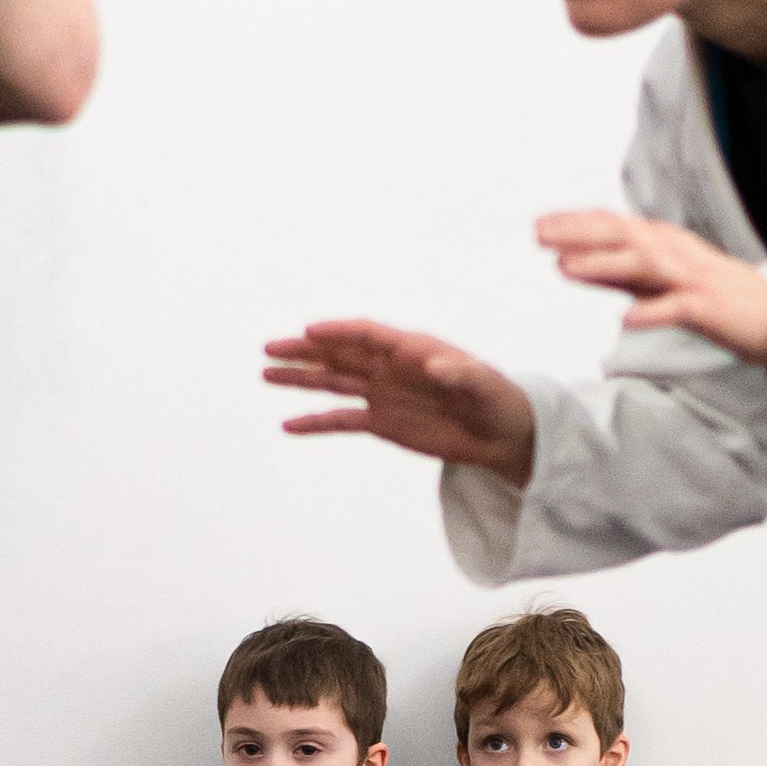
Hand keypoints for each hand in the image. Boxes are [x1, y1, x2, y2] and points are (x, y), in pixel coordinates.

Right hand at [263, 321, 536, 487]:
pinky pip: (342, 420)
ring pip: (333, 382)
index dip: (339, 332)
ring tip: (266, 375)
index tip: (311, 333)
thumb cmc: (496, 399)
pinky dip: (316, 422)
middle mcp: (390, 367)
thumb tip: (435, 364)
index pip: (368, 334)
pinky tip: (288, 425)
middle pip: (339, 354)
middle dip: (305, 351)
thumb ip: (459, 373)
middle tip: (270, 349)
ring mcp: (382, 394)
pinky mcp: (381, 422)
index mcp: (412, 349)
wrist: (500, 433)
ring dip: (301, 379)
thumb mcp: (483, 385)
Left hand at [536, 210, 766, 366]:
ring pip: (644, 264)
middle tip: (539, 234)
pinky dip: (652, 313)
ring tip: (566, 268)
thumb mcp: (658, 283)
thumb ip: (617, 274)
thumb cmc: (717, 302)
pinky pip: (678, 309)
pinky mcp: (711, 308)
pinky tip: (626, 321)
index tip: (539, 226)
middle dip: (579, 233)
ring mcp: (694, 278)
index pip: (614, 227)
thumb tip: (568, 264)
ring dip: (603, 264)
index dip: (576, 224)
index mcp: (665, 245)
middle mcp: (676, 253)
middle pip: (622, 236)